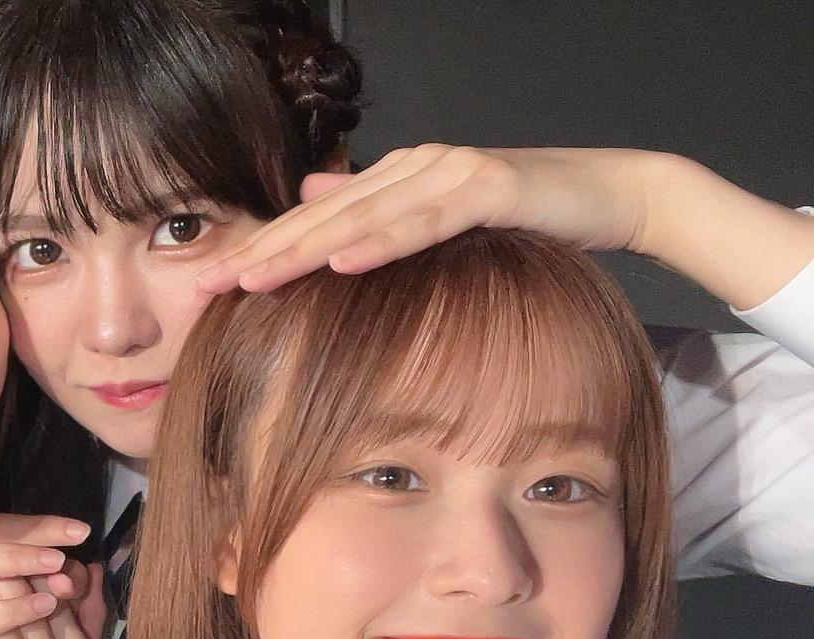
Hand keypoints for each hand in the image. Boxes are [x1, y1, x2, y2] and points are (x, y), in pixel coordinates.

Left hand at [198, 145, 660, 292]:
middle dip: (263, 251)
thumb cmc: (528, 217)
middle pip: (324, 216)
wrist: (614, 193)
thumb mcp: (442, 219)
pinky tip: (343, 262)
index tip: (211, 281)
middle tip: (209, 283)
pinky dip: (382, 242)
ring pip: (362, 218)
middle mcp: (414, 169)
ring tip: (255, 278)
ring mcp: (450, 174)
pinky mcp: (489, 189)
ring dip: (304, 250)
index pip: (316, 218)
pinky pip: (425, 222)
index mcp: (396, 179)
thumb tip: (318, 200)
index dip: (262, 247)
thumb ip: (380, 212)